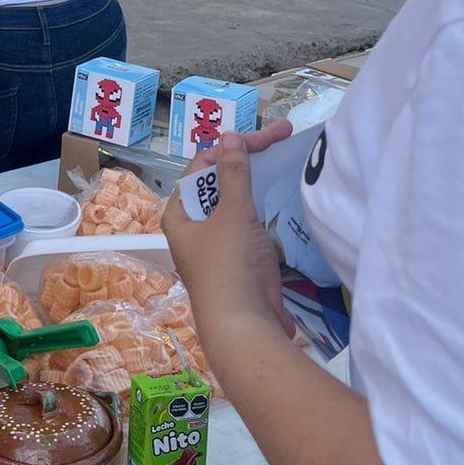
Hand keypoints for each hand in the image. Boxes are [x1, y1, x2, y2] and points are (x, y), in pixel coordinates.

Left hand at [163, 122, 297, 355]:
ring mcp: (217, 244)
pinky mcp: (240, 259)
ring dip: (257, 180)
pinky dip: (264, 205)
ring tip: (284, 155)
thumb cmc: (229, 266)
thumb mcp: (231, 214)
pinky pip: (250, 223)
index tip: (265, 136)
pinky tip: (282, 193)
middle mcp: (194, 227)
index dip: (232, 146)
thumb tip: (228, 138)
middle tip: (283, 136)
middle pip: (220, 181)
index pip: (202, 166)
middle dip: (249, 158)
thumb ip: (233, 174)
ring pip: (236, 201)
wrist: (244, 328)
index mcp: (179, 214)